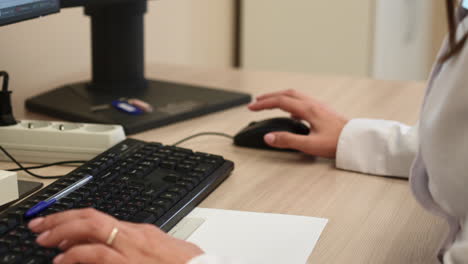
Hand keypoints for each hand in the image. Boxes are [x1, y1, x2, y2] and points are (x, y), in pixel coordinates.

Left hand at [28, 208, 203, 263]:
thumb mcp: (166, 251)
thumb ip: (146, 246)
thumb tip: (132, 248)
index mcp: (143, 231)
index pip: (103, 218)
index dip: (76, 219)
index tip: (60, 224)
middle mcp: (135, 235)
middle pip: (93, 216)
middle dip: (63, 218)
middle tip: (41, 224)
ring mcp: (132, 248)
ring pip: (91, 228)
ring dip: (62, 231)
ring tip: (45, 238)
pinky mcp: (129, 263)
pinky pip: (97, 253)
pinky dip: (76, 253)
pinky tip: (62, 258)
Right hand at [248, 89, 348, 157]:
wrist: (358, 140)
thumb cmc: (338, 142)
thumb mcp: (310, 145)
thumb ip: (287, 141)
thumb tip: (269, 137)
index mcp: (308, 109)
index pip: (280, 101)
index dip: (263, 104)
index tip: (251, 106)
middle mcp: (313, 104)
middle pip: (286, 94)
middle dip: (269, 96)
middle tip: (257, 101)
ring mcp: (319, 106)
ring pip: (295, 95)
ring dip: (280, 97)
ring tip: (270, 102)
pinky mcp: (323, 111)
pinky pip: (303, 101)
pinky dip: (290, 102)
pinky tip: (291, 112)